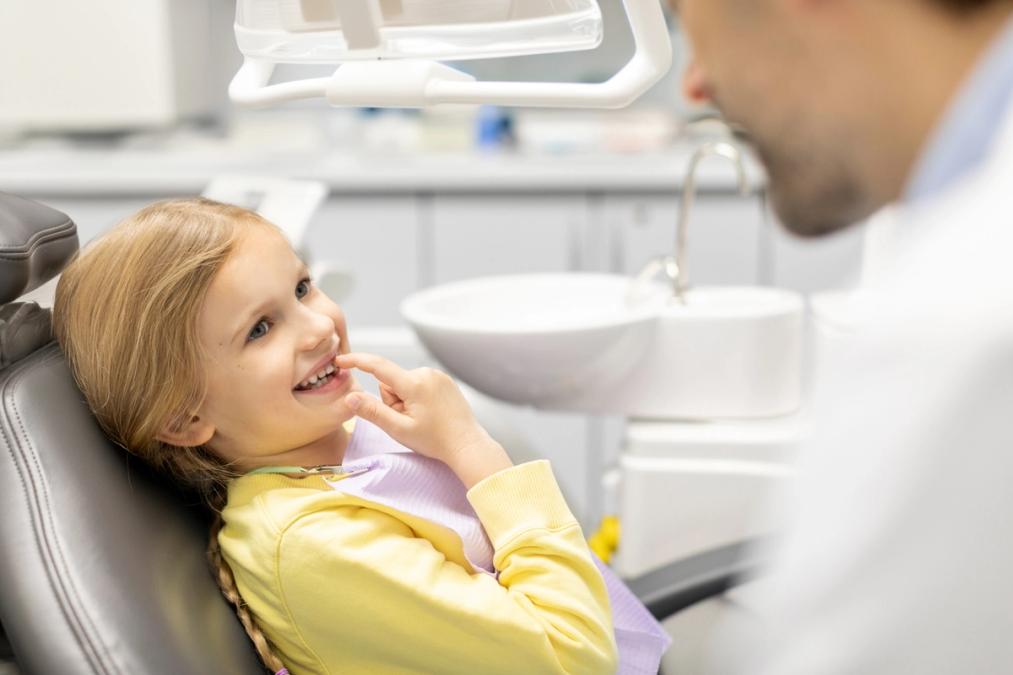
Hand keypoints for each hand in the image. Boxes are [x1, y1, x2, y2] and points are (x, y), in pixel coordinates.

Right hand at [336, 353, 512, 485]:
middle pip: (391, 382)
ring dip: (405, 400)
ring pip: (404, 384)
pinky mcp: (444, 380)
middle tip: (407, 420)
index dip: (357, 361)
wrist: (466, 444)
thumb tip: (350, 397)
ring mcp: (437, 375)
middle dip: (392, 400)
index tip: (340, 360)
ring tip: (421, 418)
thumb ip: (373, 412)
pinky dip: (417, 397)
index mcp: (414, 384)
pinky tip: (430, 413)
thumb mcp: (399, 429)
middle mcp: (426, 373)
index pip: (378, 366)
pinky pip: (419, 384)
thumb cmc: (435, 440)